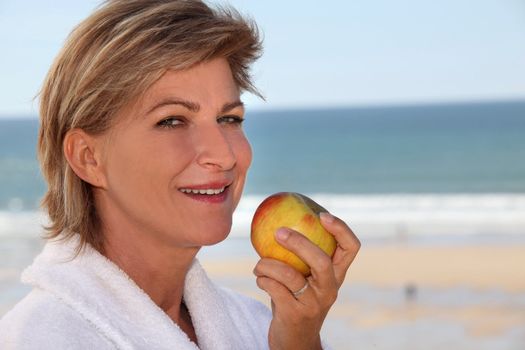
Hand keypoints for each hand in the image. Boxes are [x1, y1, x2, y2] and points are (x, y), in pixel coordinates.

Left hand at [253, 212, 359, 349]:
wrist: (295, 341)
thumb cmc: (296, 301)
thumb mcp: (305, 279)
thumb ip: (299, 256)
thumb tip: (278, 220)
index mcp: (336, 275)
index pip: (351, 248)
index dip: (340, 228)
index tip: (321, 215)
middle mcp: (330, 289)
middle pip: (321, 260)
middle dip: (299, 242)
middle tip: (279, 231)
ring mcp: (314, 304)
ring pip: (290, 275)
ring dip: (267, 264)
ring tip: (259, 264)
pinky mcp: (295, 315)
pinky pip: (274, 288)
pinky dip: (263, 279)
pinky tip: (260, 279)